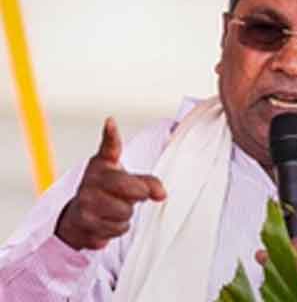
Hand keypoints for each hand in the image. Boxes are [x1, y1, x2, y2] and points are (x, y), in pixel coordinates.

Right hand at [55, 117, 166, 249]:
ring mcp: (84, 203)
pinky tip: (105, 222)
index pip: (110, 148)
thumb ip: (148, 182)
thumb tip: (162, 194)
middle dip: (135, 198)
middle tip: (126, 196)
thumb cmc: (107, 191)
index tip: (111, 121)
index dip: (112, 134)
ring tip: (114, 209)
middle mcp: (90, 182)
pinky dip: (115, 229)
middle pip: (132, 193)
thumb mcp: (124, 178)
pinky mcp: (83, 225)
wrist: (78, 217)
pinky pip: (115, 231)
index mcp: (102, 164)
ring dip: (125, 217)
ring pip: (124, 216)